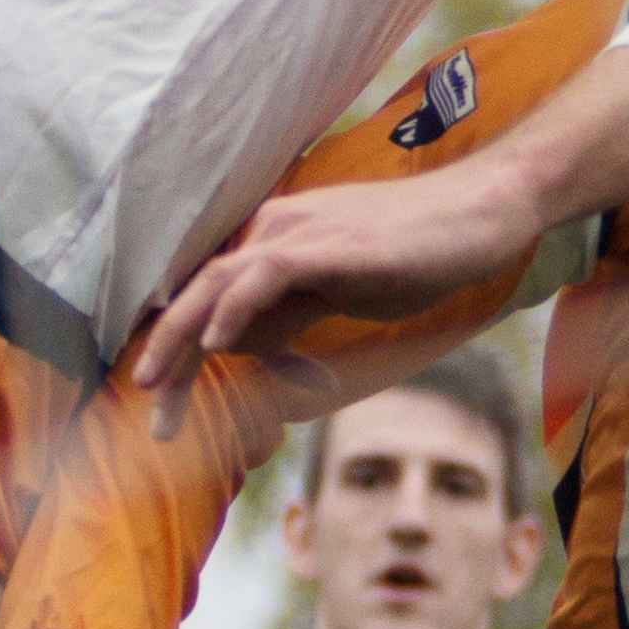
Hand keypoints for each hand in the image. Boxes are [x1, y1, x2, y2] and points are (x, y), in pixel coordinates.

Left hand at [128, 162, 546, 402]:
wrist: (477, 215)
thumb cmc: (416, 251)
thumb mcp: (335, 292)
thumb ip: (285, 313)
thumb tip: (236, 347)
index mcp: (272, 239)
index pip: (207, 297)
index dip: (178, 351)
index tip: (165, 406)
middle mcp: (273, 229)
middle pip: (197, 292)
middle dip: (165, 353)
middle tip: (151, 413)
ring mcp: (299, 231)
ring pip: (216, 282)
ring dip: (179, 339)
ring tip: (157, 386)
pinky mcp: (328, 243)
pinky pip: (265, 274)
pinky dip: (234, 307)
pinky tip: (216, 342)